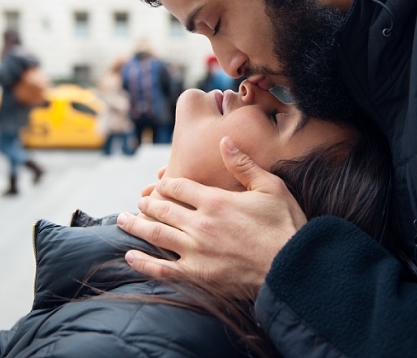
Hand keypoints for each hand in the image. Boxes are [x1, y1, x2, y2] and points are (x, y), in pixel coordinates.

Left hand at [117, 137, 306, 297]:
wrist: (293, 269)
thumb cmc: (286, 226)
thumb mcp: (270, 187)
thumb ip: (243, 164)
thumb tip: (224, 140)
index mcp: (215, 200)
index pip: (178, 186)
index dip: (166, 183)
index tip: (160, 183)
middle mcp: (200, 224)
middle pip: (163, 209)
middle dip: (148, 203)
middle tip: (139, 201)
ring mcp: (196, 251)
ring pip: (156, 234)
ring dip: (136, 225)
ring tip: (123, 220)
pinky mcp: (197, 275)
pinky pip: (162, 269)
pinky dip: (143, 263)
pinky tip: (129, 256)